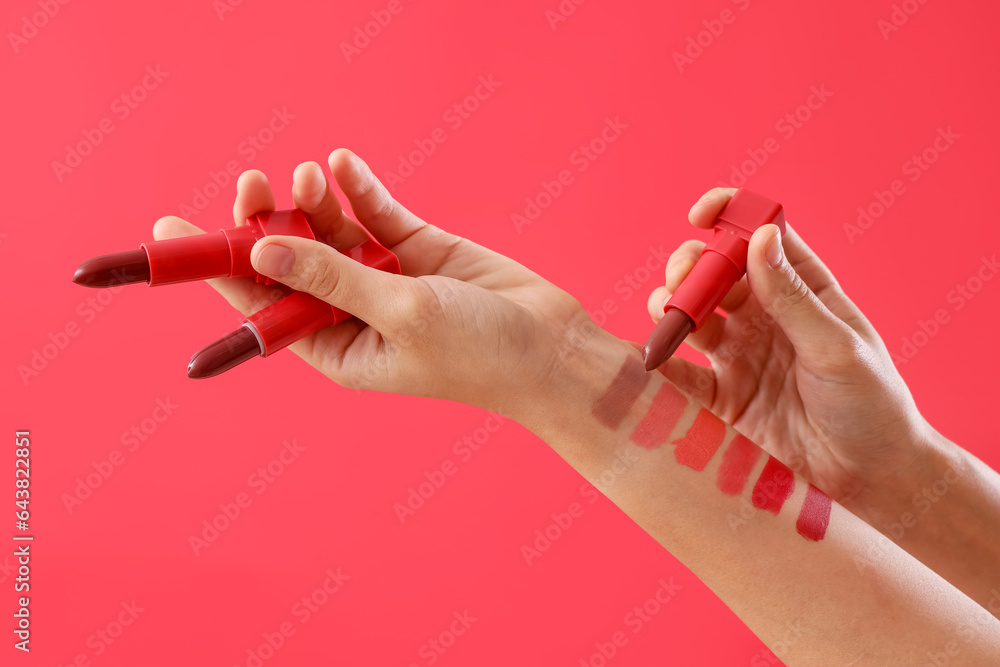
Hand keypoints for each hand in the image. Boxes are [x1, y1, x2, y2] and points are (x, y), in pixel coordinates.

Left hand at [152, 149, 583, 419]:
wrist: (553, 351)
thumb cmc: (479, 355)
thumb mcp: (399, 315)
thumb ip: (333, 276)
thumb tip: (264, 244)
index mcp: (336, 347)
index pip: (262, 302)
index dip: (218, 264)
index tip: (170, 227)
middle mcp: (351, 312)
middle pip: (291, 260)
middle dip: (268, 221)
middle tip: (252, 182)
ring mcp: (385, 279)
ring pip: (332, 230)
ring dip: (315, 200)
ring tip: (311, 171)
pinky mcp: (418, 250)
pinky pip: (376, 214)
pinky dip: (359, 188)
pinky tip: (342, 163)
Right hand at [645, 188, 937, 508]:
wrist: (869, 477)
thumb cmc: (871, 404)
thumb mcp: (835, 347)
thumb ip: (792, 296)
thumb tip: (759, 235)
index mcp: (802, 289)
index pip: (760, 233)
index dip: (729, 214)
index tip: (700, 215)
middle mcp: (766, 314)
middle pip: (715, 271)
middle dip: (690, 265)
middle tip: (683, 278)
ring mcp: (741, 353)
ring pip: (692, 315)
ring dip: (672, 306)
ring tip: (668, 315)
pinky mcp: (723, 396)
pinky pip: (683, 374)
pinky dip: (662, 363)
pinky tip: (651, 359)